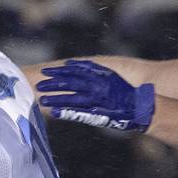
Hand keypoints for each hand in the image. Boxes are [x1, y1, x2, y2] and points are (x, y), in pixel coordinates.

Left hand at [36, 59, 154, 131]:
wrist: (138, 107)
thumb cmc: (122, 91)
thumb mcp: (108, 74)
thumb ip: (90, 69)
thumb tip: (70, 64)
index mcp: (98, 75)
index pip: (74, 71)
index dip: (58, 72)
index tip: (45, 71)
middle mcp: (96, 86)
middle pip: (70, 84)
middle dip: (53, 84)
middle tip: (39, 85)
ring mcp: (97, 100)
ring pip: (71, 99)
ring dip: (56, 99)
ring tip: (42, 101)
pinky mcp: (98, 113)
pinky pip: (79, 113)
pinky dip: (66, 112)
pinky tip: (54, 113)